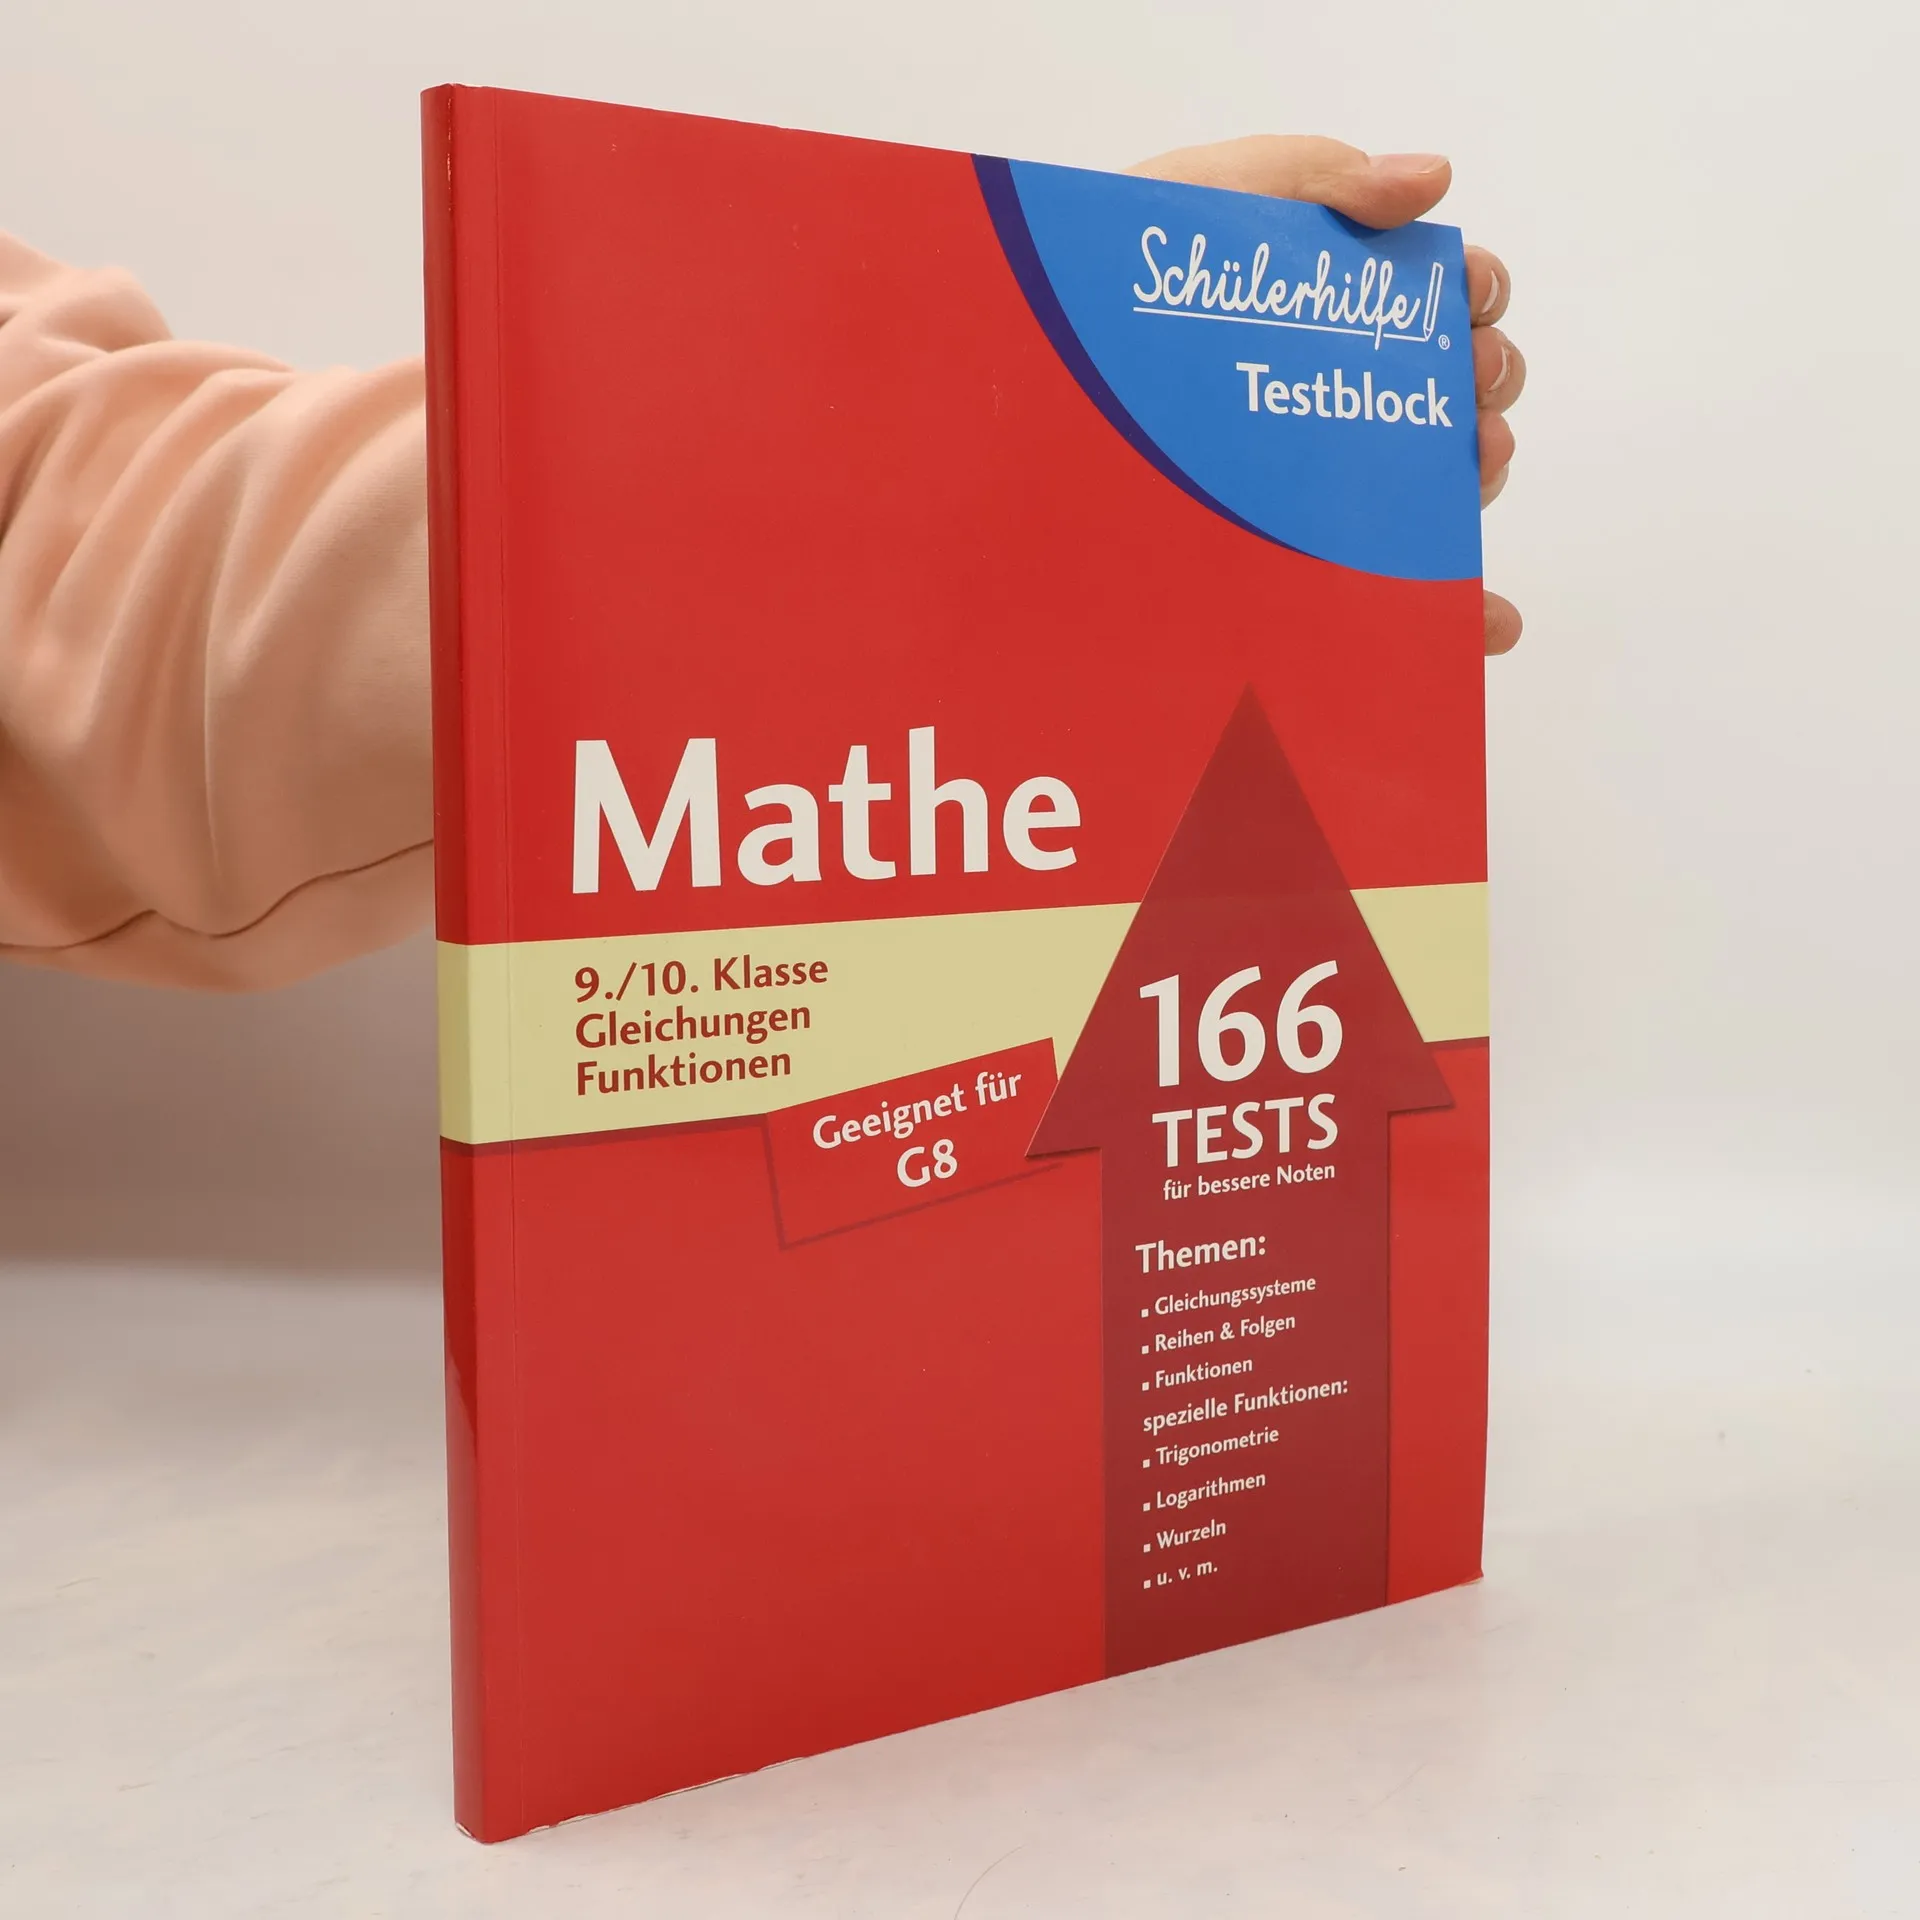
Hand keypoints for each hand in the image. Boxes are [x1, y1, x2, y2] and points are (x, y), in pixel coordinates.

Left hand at [1129, 136, 1523, 655]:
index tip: (1470, 300)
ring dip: (1477, 478)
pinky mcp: (1281, 571)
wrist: (1014, 390)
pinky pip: (1378, 604)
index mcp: (1312, 313)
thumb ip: (1314, 180)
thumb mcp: (1199, 203)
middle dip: (1483, 384)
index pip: (1425, 303)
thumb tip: (1433, 180)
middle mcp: (1318, 403)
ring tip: (1471, 469)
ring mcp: (1301, 493)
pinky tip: (1487, 624)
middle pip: (1445, 394)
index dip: (1470, 295)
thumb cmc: (1094, 288)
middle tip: (1469, 389)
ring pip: (1428, 491)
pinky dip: (1450, 618)